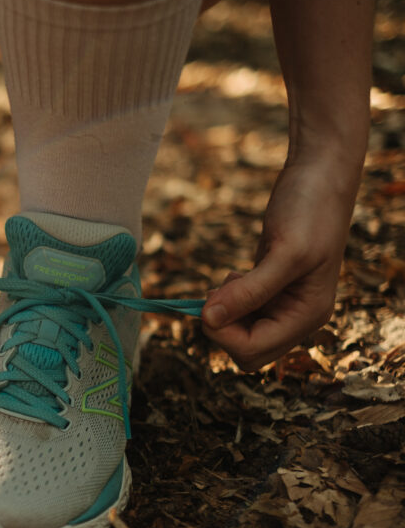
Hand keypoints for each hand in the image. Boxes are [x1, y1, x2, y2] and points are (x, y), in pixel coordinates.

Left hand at [202, 158, 359, 370]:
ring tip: (232, 279)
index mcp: (308, 315)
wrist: (319, 176)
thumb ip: (249, 291)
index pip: (253, 351)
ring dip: (224, 313)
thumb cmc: (311, 210)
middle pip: (246, 351)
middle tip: (217, 292)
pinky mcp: (268, 288)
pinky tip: (235, 277)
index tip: (209, 302)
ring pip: (240, 332)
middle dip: (223, 328)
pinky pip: (240, 311)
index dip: (223, 334)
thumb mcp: (284, 252)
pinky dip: (228, 300)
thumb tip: (210, 319)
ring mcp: (282, 303)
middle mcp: (296, 316)